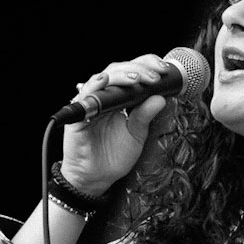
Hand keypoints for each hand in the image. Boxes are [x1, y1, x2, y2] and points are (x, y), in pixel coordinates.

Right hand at [60, 54, 178, 194]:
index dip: (147, 66)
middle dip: (139, 68)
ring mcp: (92, 102)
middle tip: (155, 75)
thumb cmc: (113, 156)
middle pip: (120, 70)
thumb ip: (146, 115)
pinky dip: (94, 86)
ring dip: (122, 75)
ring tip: (137, 79)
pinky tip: (105, 81)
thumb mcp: (136, 135)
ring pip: (105, 77)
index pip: (133, 72)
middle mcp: (106, 96)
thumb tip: (161, 98)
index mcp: (120, 98)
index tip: (164, 69)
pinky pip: (85, 94)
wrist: (96, 177)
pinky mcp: (79, 112)